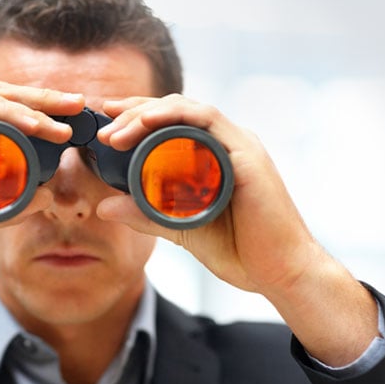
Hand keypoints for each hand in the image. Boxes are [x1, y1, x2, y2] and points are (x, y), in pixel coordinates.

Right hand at [0, 82, 84, 267]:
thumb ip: (10, 203)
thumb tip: (48, 195)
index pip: (1, 109)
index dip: (39, 110)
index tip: (72, 118)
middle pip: (2, 96)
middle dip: (45, 98)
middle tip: (81, 104)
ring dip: (34, 107)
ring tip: (66, 120)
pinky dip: (9, 116)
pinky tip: (36, 126)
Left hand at [95, 95, 377, 365]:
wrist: (282, 274)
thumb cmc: (242, 252)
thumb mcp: (181, 230)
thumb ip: (146, 216)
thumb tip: (104, 207)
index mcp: (214, 156)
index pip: (171, 123)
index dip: (136, 117)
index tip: (105, 124)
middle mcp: (227, 144)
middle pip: (175, 110)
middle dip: (134, 110)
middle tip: (102, 122)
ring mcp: (238, 145)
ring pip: (186, 109)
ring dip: (146, 113)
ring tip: (114, 130)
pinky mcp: (247, 154)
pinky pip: (208, 120)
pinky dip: (174, 115)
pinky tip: (146, 121)